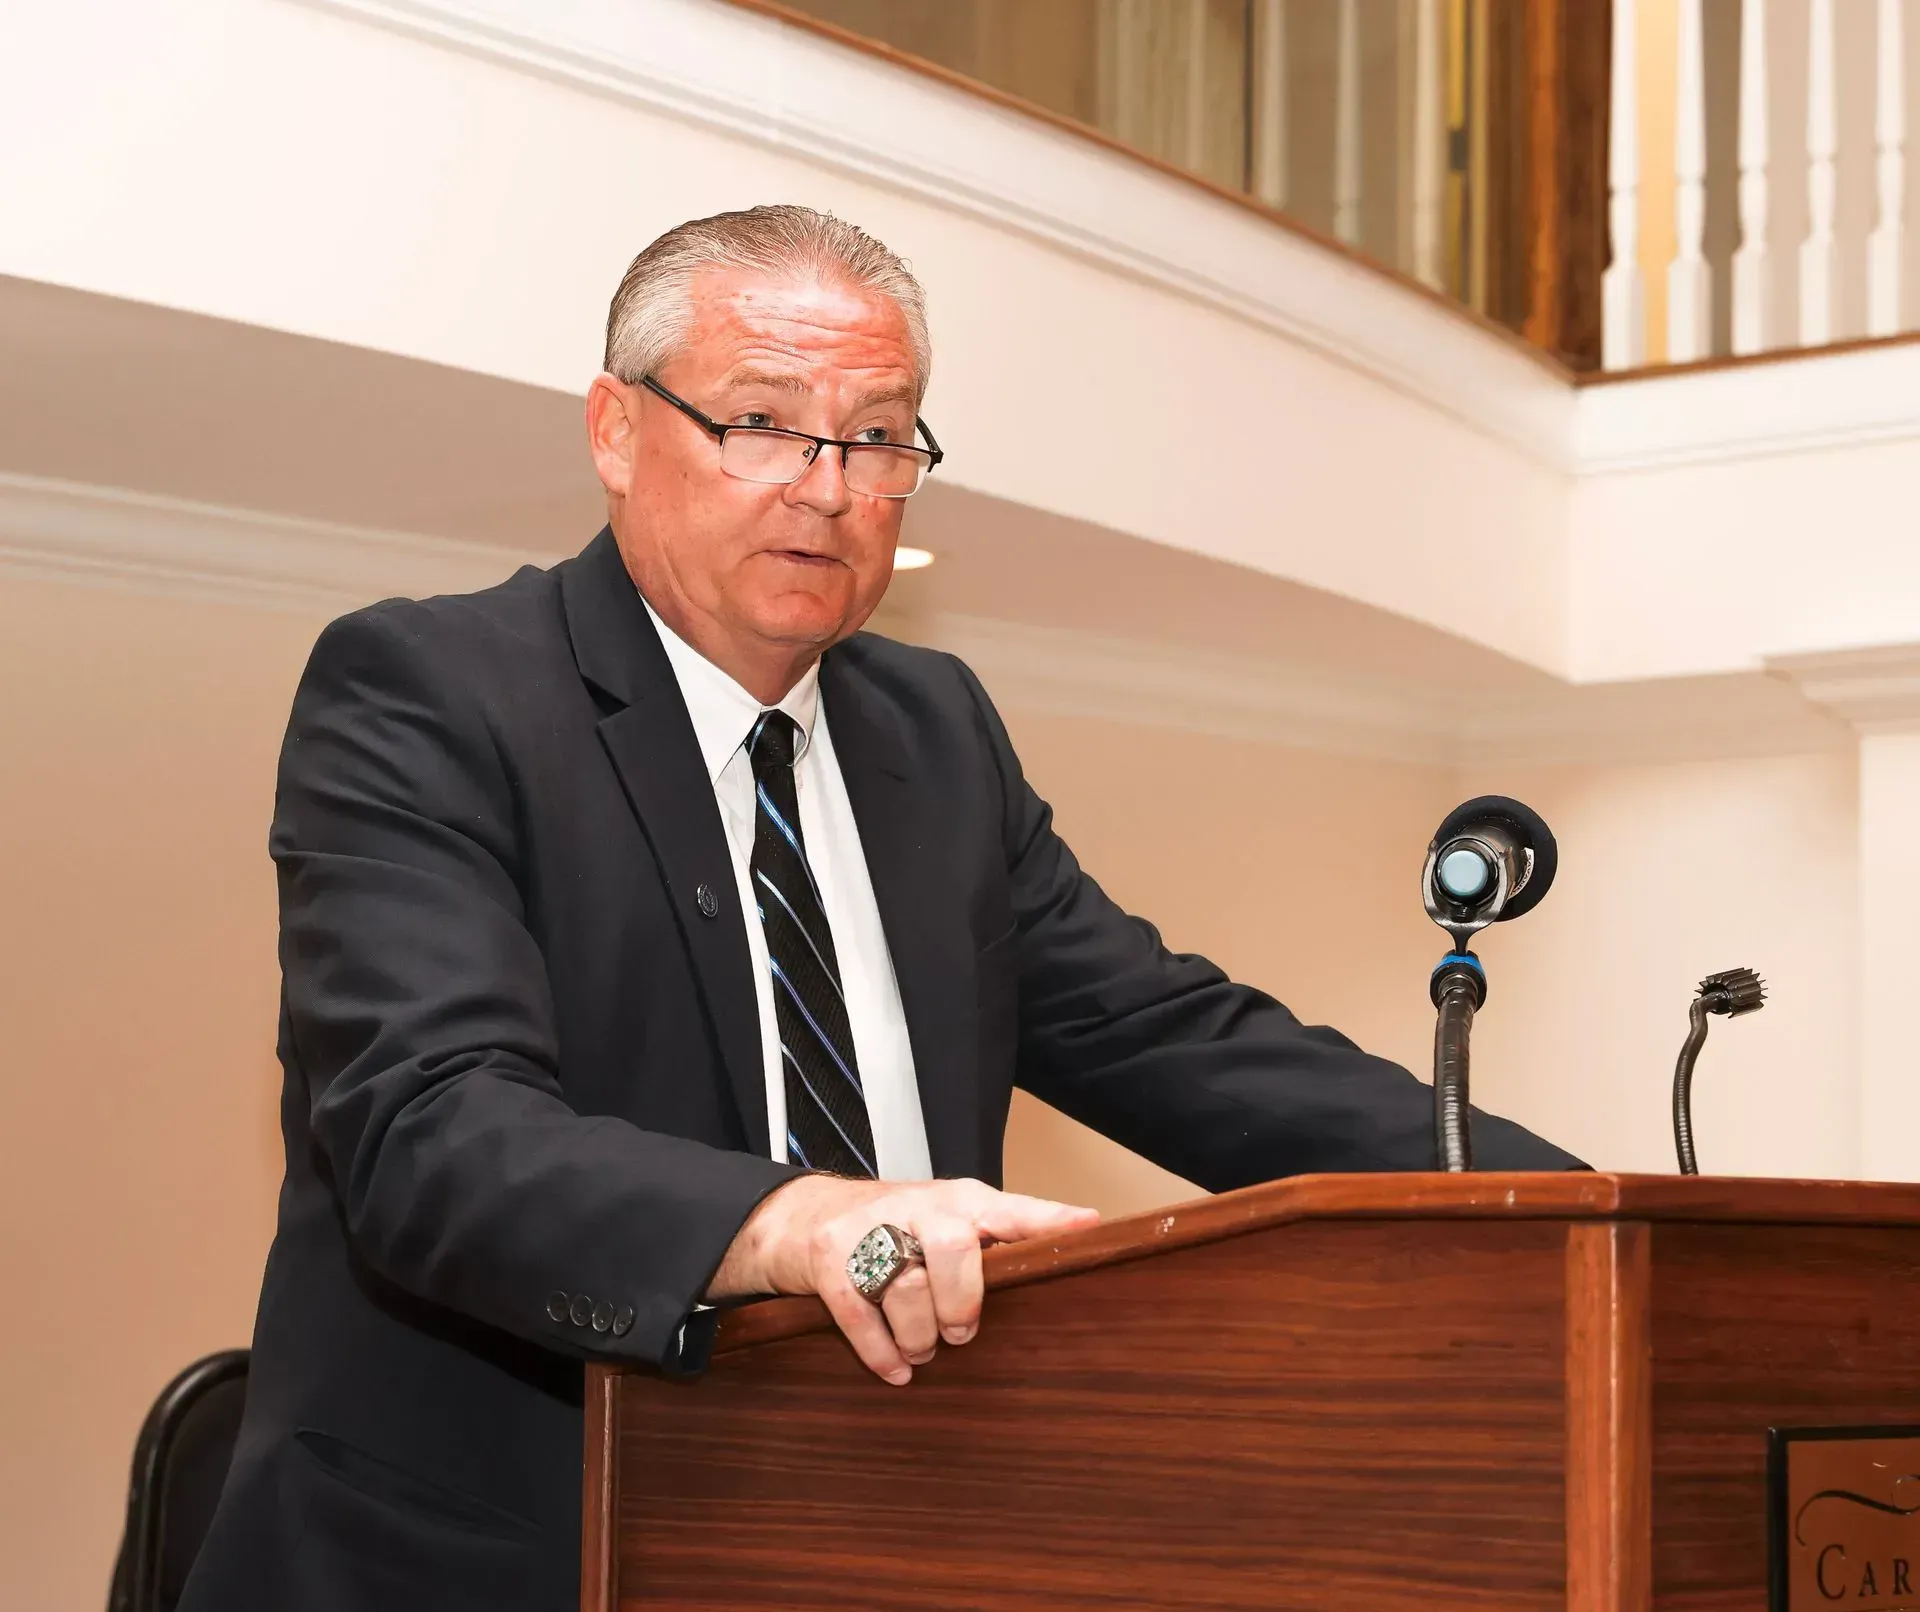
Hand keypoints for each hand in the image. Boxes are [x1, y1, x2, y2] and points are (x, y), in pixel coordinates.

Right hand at [707, 1176, 1098, 1384]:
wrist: (804, 1213)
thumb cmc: (896, 1225)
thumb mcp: (950, 1219)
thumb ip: (999, 1240)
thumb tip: (1070, 1263)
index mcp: (959, 1200)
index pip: (1010, 1207)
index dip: (1048, 1220)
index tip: (1087, 1230)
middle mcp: (916, 1207)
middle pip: (954, 1246)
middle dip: (962, 1300)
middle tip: (962, 1330)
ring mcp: (867, 1231)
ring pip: (906, 1287)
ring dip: (919, 1335)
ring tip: (925, 1347)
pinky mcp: (829, 1262)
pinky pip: (859, 1315)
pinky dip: (882, 1353)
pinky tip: (897, 1368)